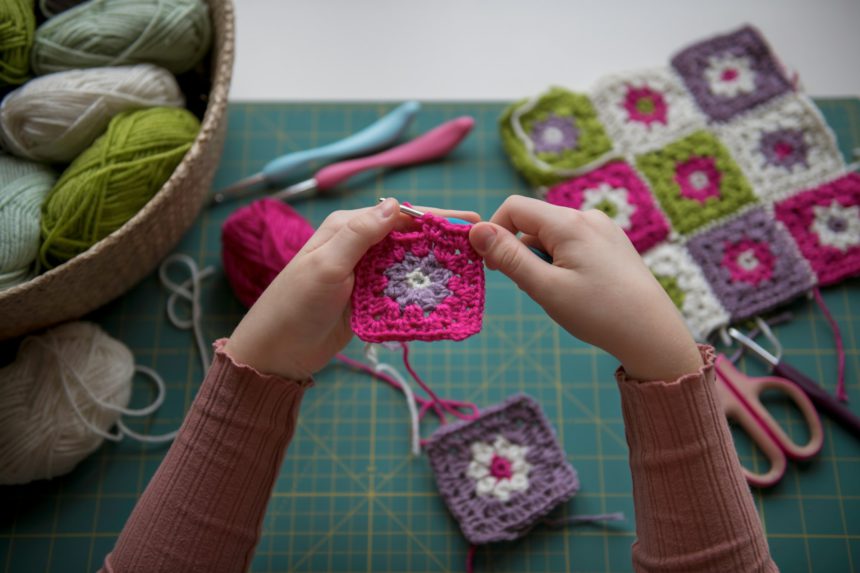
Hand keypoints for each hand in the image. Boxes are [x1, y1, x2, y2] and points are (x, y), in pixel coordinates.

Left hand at [224, 199, 479, 379]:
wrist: (276, 353)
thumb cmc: (294, 305)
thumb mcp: (327, 265)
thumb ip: (361, 234)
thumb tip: (396, 203)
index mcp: (347, 228)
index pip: (400, 215)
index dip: (436, 218)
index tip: (471, 221)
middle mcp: (358, 247)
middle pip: (409, 239)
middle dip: (443, 241)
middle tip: (480, 247)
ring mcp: (364, 274)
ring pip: (408, 265)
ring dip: (434, 268)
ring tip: (470, 271)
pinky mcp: (368, 299)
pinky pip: (400, 290)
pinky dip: (419, 292)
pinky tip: (443, 296)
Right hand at [468, 196, 701, 381]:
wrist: (653, 334)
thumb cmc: (599, 313)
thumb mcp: (545, 288)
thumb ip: (509, 257)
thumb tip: (476, 230)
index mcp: (569, 223)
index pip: (514, 208)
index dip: (494, 232)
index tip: (491, 266)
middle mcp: (587, 217)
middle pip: (534, 221)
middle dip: (520, 250)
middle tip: (530, 288)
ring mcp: (603, 229)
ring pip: (553, 234)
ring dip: (541, 258)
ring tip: (558, 293)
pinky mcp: (613, 243)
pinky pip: (573, 243)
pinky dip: (561, 261)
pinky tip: (576, 290)